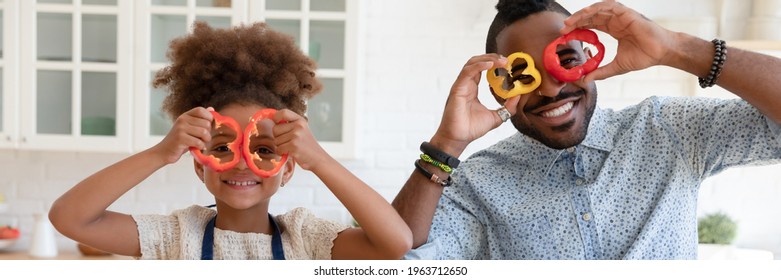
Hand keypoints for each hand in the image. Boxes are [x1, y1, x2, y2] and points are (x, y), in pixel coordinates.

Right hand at [152, 107, 212, 163]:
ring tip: (201, 143)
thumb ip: (199, 119)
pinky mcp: (180, 139)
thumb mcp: (189, 128)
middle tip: (203, 138)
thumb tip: (212, 109)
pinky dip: (200, 147)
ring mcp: (180, 129)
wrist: (164, 152)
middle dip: (208, 133)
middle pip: (206, 123)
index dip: (209, 117)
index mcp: (185, 116)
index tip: (209, 126)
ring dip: (205, 140)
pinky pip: (198, 142)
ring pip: (204, 132)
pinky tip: (196, 148)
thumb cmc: (179, 141)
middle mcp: (182, 120)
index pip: (200, 110)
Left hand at [272, 109, 327, 170]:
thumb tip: (271, 120)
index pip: (283, 112)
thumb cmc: (306, 145)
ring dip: (280, 146)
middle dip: (277, 137)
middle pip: (275, 129)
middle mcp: (299, 126)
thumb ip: (290, 124)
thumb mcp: (301, 130)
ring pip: (276, 141)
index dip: (276, 117)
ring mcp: (296, 135)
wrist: (317, 158)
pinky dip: (282, 153)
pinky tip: (290, 153)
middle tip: (287, 142)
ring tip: (291, 148)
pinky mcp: (294, 146)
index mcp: (300, 120)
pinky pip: (279, 149)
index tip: (276, 123)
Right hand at [431, 54, 520, 155]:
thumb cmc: (471, 129)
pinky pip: (467, 71)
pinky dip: (479, 65)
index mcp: (472, 89)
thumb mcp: (496, 117)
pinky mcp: (457, 88)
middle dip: (492, 58)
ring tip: (501, 61)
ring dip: (487, 59)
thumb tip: (518, 96)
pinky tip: (490, 64)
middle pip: (477, 62)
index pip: (482, 70)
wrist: (458, 139)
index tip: (507, 64)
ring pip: (471, 63)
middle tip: (506, 60)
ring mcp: (461, 85)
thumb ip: (507, 107)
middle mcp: (466, 85)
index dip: (494, 64)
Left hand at [561, 0, 675, 80]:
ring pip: (598, 10)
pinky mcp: (627, 13)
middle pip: (591, 17)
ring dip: (583, 14)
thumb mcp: (617, 67)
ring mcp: (621, 16)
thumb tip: (585, 80)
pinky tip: (587, 13)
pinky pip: (610, 7)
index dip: (578, 28)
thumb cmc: (644, 57)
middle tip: (563, 30)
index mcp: (613, 29)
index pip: (591, 25)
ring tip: (570, 22)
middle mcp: (615, 21)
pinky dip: (597, 8)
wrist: (661, 53)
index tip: (565, 35)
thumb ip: (601, 72)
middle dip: (576, 21)